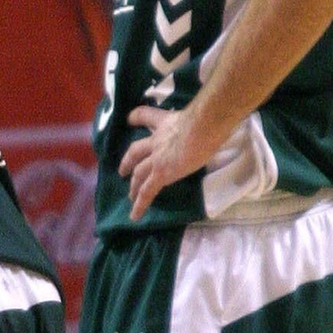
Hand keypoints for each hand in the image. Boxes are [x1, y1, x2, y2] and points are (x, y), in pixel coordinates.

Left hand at [119, 103, 209, 220]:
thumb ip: (197, 122)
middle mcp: (157, 140)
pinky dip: (140, 205)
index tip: (129, 120)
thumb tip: (209, 125)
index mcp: (166, 123)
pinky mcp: (161, 174)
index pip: (146, 116)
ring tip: (130, 195)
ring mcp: (157, 158)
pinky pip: (147, 192)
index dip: (136, 118)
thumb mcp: (197, 117)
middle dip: (128, 161)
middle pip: (136, 150)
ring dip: (133, 184)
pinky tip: (135, 216)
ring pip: (139, 173)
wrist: (202, 127)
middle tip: (123, 171)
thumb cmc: (207, 120)